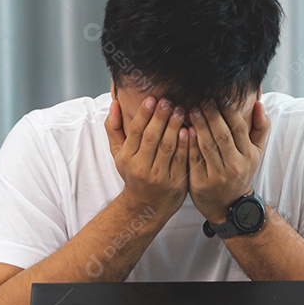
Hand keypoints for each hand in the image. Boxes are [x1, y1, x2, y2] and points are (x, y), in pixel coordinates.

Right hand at [105, 95, 189, 218]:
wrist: (146, 206)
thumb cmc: (133, 173)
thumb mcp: (118, 154)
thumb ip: (114, 128)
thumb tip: (115, 103)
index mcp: (127, 157)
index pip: (135, 131)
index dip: (143, 114)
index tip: (152, 98)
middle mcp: (141, 167)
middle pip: (151, 137)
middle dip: (160, 117)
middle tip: (168, 100)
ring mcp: (159, 176)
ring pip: (167, 147)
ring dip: (174, 127)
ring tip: (180, 110)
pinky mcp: (175, 182)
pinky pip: (181, 159)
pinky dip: (185, 144)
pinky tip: (189, 130)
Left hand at [187, 100, 269, 222]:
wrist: (228, 205)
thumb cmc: (240, 171)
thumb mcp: (255, 152)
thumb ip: (260, 127)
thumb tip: (258, 103)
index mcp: (248, 155)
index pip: (239, 128)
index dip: (229, 111)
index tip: (220, 96)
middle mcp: (234, 165)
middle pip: (222, 135)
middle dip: (212, 115)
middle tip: (202, 99)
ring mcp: (217, 175)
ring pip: (207, 145)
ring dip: (199, 125)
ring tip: (192, 109)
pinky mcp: (200, 182)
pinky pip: (193, 158)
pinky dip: (189, 143)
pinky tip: (184, 129)